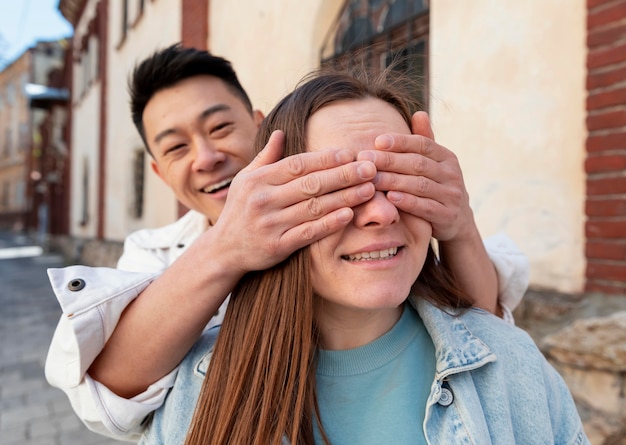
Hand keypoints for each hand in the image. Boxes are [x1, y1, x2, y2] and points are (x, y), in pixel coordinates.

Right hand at [212, 130, 376, 274]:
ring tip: (368, 189)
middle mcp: (263, 200)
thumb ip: (266, 157)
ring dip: (344, 197)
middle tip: (370, 169)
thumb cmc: (239, 210)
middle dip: (344, 175)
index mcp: (258, 180)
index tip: (350, 153)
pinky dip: (330, 224)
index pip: (298, 164)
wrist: (224, 250)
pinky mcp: (277, 246)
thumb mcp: (245, 180)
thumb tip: (281, 132)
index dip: (326, 158)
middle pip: (311, 184)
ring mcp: (270, 224)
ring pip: (314, 207)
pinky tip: (349, 214)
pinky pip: (308, 233)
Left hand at [357, 111, 473, 241]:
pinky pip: (425, 207)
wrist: (458, 221)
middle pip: (418, 164)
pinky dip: (407, 202)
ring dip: (393, 181)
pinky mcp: (448, 216)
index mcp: (447, 157)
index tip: (377, 141)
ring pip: (419, 185)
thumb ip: (425, 142)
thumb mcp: (434, 164)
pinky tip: (390, 198)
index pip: (422, 144)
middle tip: (365, 160)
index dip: (401, 142)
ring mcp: (451, 195)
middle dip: (390, 161)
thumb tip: (419, 112)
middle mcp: (452, 174)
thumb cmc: (436, 187)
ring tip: (372, 179)